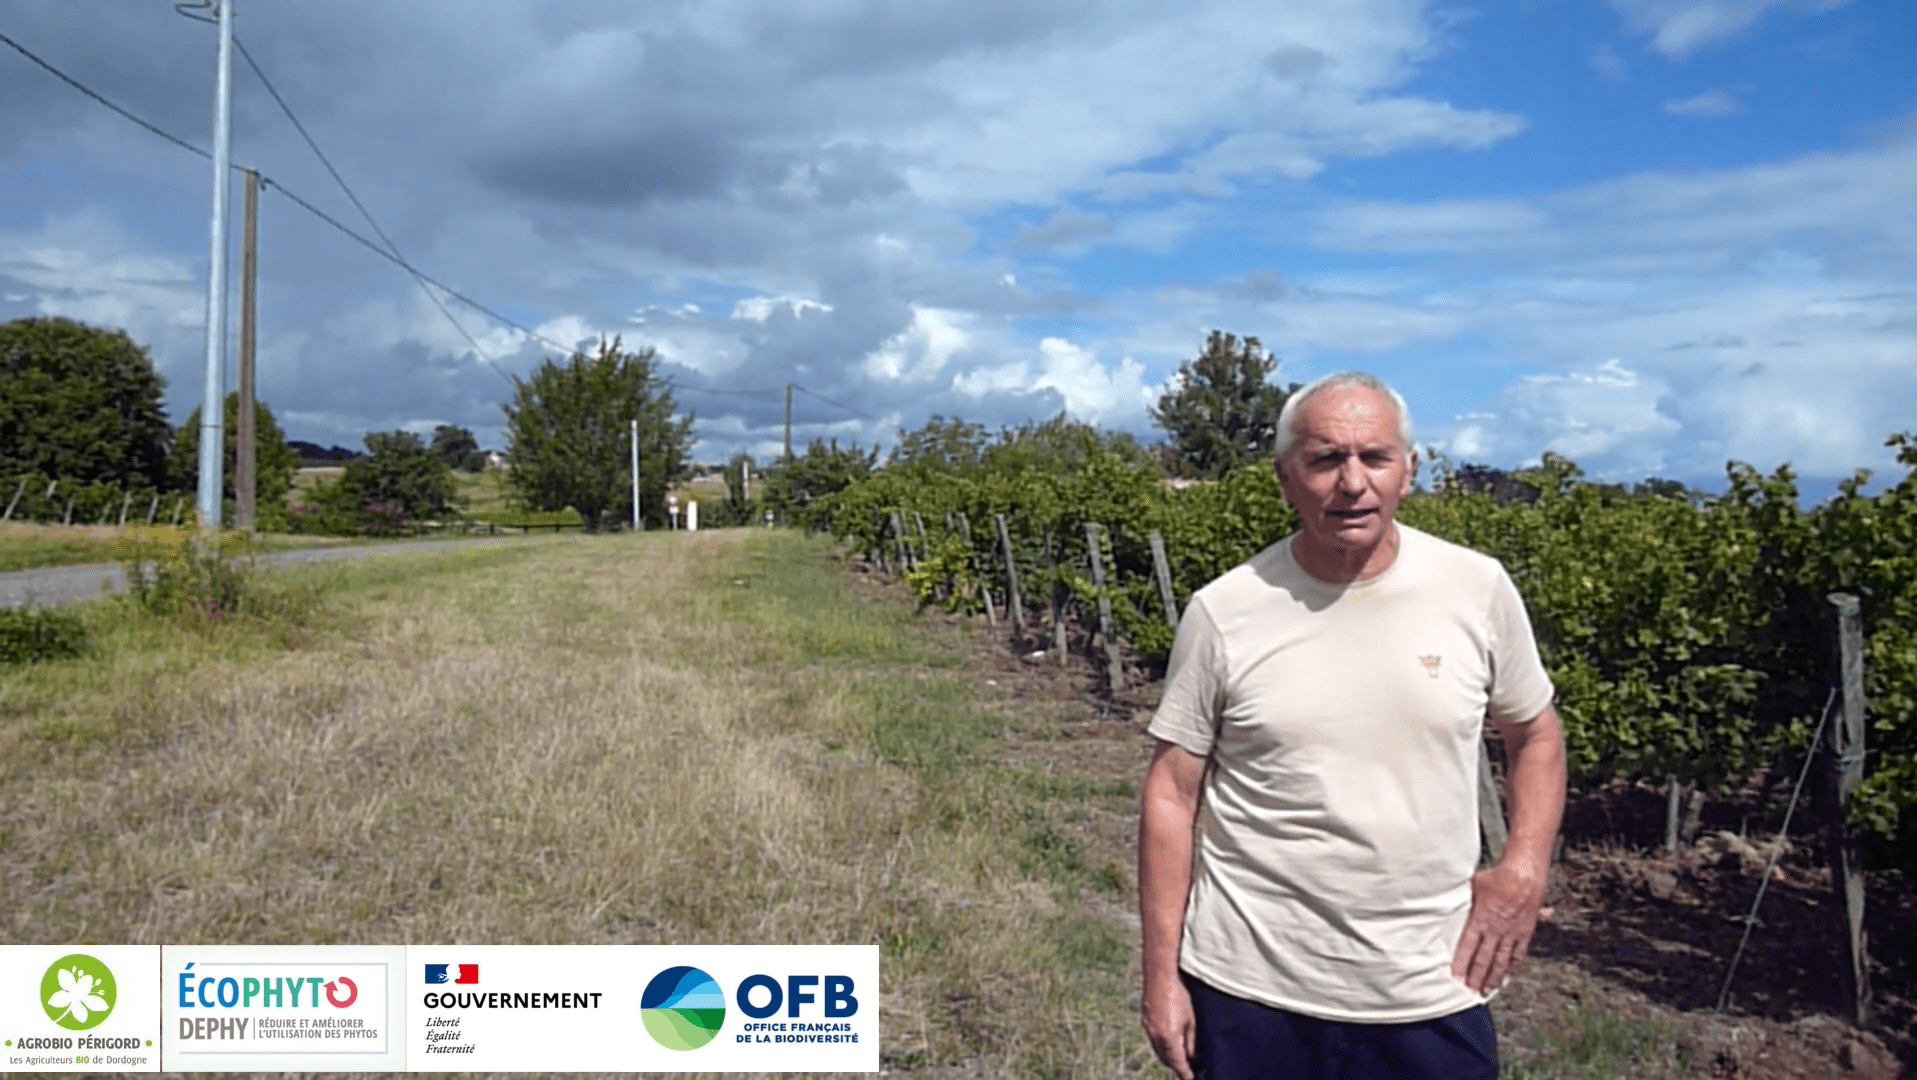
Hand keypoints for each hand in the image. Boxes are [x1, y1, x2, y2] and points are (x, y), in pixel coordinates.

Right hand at [1140, 974, 1197, 1079]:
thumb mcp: (1190, 1021)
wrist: (1159, 978)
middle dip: (1176, 1066)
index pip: (1177, 1063)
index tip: (1190, 1079)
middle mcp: (1156, 1037)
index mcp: (1169, 1038)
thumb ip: (1190, 1041)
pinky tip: (1170, 1039)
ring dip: (1168, 1056)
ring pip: (1158, 1051)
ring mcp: (1148, 1030)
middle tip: (1188, 1066)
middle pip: (1166, 1060)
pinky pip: (1154, 1041)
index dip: (1184, 1073)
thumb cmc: (1178, 997)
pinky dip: (1162, 1045)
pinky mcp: (1145, 1023)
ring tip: (1181, 1054)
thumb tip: (1191, 1055)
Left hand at [1451, 860, 1546, 992]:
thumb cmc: (1497, 877)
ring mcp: (1511, 933)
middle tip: (1468, 989)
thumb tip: (1446, 901)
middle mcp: (1495, 929)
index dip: (1461, 962)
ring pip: (1500, 961)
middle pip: (1483, 958)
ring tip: (1484, 988)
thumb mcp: (1473, 886)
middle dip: (1475, 975)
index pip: (1467, 946)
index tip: (1455, 975)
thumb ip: (1462, 900)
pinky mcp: (1524, 933)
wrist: (1525, 874)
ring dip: (1491, 976)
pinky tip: (1504, 974)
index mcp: (1480, 919)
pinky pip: (1516, 954)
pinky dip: (1510, 966)